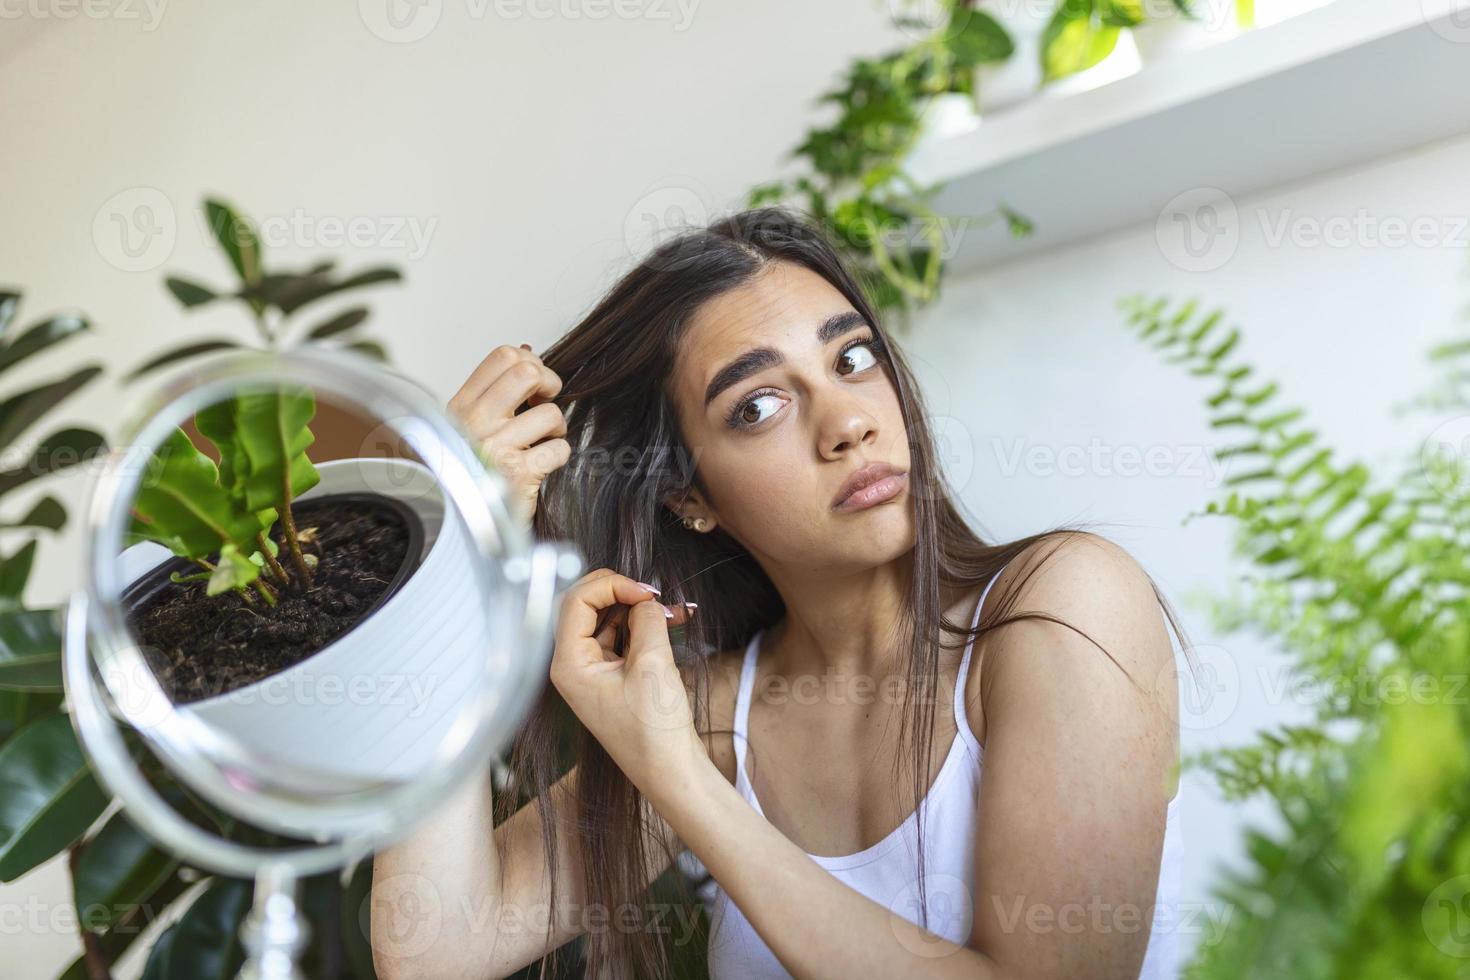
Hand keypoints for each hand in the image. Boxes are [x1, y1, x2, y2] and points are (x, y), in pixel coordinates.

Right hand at [447, 342, 568, 528]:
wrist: (466, 524)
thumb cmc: (474, 471)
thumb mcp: (471, 426)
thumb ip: (496, 392)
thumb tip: (528, 351)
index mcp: (461, 407)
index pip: (502, 357)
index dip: (531, 363)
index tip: (534, 384)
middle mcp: (474, 423)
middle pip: (527, 373)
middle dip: (550, 384)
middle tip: (547, 403)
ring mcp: (494, 448)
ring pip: (550, 414)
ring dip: (556, 428)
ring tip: (542, 442)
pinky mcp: (517, 475)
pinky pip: (559, 449)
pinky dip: (558, 456)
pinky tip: (542, 465)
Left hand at [549, 569, 704, 801]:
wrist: (670, 772)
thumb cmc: (655, 730)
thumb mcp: (652, 664)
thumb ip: (646, 621)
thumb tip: (647, 600)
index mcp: (568, 664)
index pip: (576, 602)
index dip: (611, 586)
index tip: (646, 592)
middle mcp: (572, 666)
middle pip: (586, 607)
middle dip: (621, 593)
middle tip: (654, 594)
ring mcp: (591, 672)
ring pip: (607, 621)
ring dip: (637, 609)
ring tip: (672, 609)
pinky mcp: (611, 678)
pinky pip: (621, 639)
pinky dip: (643, 627)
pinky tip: (671, 621)